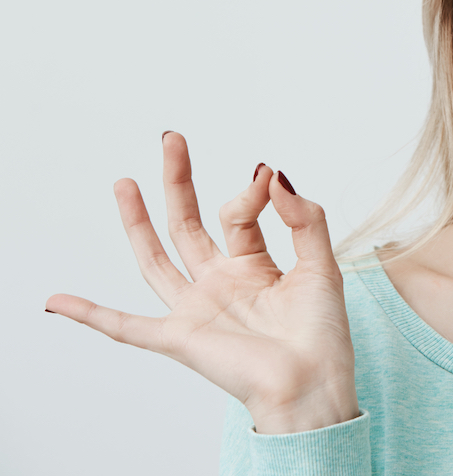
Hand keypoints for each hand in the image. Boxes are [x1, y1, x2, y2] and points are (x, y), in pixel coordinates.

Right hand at [46, 132, 358, 432]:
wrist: (313, 386)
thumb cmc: (322, 335)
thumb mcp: (322, 264)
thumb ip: (304, 218)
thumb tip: (275, 175)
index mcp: (254, 266)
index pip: (240, 215)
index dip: (251, 192)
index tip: (266, 176)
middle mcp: (221, 283)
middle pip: (189, 224)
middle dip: (179, 181)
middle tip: (172, 138)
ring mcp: (197, 309)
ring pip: (157, 259)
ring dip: (139, 222)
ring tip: (125, 182)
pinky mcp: (181, 339)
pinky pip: (126, 328)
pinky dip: (90, 315)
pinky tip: (57, 300)